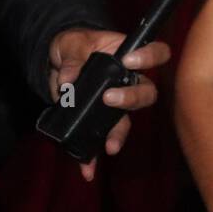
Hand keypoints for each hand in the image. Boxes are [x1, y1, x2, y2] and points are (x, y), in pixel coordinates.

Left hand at [47, 27, 169, 181]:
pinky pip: (98, 139)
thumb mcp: (71, 43)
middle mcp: (128, 81)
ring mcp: (115, 103)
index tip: (129, 61)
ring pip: (125, 121)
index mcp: (128, 56)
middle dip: (132, 99)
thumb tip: (68, 82)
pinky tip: (86, 168)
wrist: (57, 62)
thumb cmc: (74, 45)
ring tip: (108, 146)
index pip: (155, 53)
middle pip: (146, 93)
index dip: (149, 58)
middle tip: (110, 99)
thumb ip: (72, 59)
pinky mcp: (99, 120)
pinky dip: (92, 156)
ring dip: (118, 134)